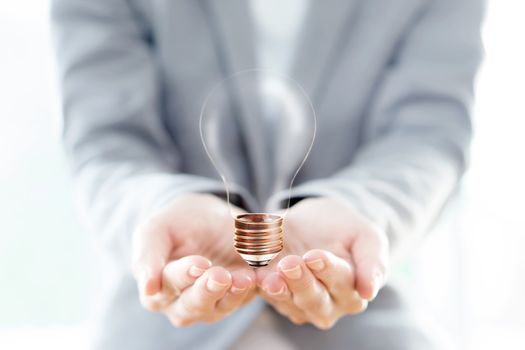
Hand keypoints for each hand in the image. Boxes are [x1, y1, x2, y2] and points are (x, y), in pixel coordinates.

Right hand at [131, 193, 255, 326]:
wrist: (208, 218)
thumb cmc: (177, 222)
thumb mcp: (157, 228)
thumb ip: (148, 254)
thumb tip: (148, 287)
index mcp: (157, 288)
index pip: (168, 285)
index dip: (183, 275)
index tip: (199, 263)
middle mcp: (182, 304)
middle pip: (194, 304)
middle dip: (208, 290)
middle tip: (221, 275)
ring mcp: (211, 305)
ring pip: (221, 307)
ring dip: (233, 294)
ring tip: (244, 277)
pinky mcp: (236, 299)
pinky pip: (245, 299)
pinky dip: (253, 289)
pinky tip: (260, 277)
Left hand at [256, 197, 388, 328]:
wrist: (313, 221)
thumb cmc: (344, 228)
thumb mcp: (365, 235)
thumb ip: (373, 261)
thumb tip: (369, 291)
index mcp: (353, 290)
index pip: (342, 281)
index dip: (328, 270)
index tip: (314, 256)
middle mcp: (329, 304)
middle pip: (315, 299)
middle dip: (302, 282)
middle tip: (290, 263)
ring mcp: (301, 305)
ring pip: (290, 302)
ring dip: (280, 290)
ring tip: (269, 276)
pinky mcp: (278, 298)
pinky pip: (269, 296)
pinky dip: (262, 287)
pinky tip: (255, 276)